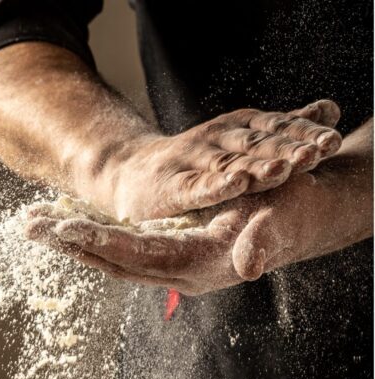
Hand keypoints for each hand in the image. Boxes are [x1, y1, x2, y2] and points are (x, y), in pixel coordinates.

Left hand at [24, 170, 335, 295]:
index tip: (63, 227)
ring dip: (71, 241)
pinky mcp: (168, 254)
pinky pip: (120, 250)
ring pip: (109, 257)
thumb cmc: (294, 211)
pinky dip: (89, 236)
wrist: (303, 216)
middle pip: (110, 260)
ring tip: (33, 223)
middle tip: (29, 225)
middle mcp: (178, 272)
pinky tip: (65, 225)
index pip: (136, 255)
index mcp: (199, 264)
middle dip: (69, 243)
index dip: (99, 240)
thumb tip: (246, 266)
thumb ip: (263, 241)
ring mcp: (171, 266)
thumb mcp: (282, 219)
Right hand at [81, 100, 342, 221]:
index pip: (276, 128)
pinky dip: (215, 185)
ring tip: (284, 169)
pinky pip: (195, 187)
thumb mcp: (239, 140)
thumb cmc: (192, 162)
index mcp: (236, 129)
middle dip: (289, 148)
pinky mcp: (170, 188)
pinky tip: (234, 184)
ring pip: (230, 164)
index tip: (332, 141)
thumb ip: (282, 128)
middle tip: (318, 153)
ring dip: (258, 166)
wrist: (128, 174)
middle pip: (257, 144)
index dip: (304, 133)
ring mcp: (191, 162)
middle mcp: (215, 139)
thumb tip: (330, 108)